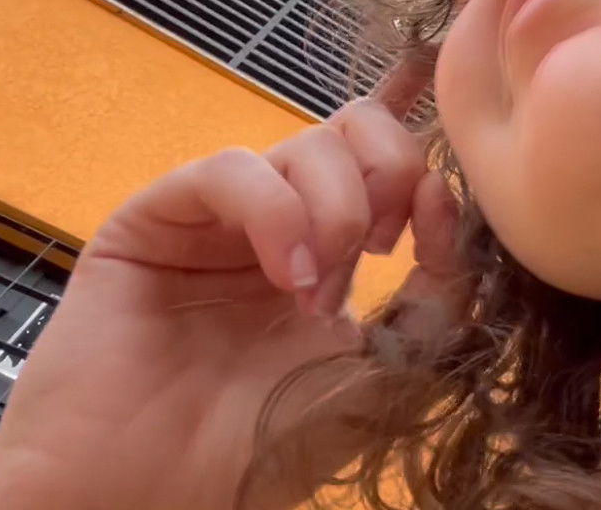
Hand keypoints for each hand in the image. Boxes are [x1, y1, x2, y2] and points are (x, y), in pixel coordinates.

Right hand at [0, 60, 464, 509]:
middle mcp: (278, 223)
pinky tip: (287, 276)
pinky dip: (275, 210)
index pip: (390, 160)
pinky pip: (229, 168)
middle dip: (389, 173)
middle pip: (356, 127)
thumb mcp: (389, 374)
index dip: (427, 171)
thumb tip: (446, 199)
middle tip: (382, 250)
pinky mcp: (156, 218)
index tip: (434, 227)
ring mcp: (219, 218)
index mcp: (331, 253)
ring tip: (318, 291)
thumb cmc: (266, 449)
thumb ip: (437, 295)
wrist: (153, 498)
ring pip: (304, 142)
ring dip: (337, 207)